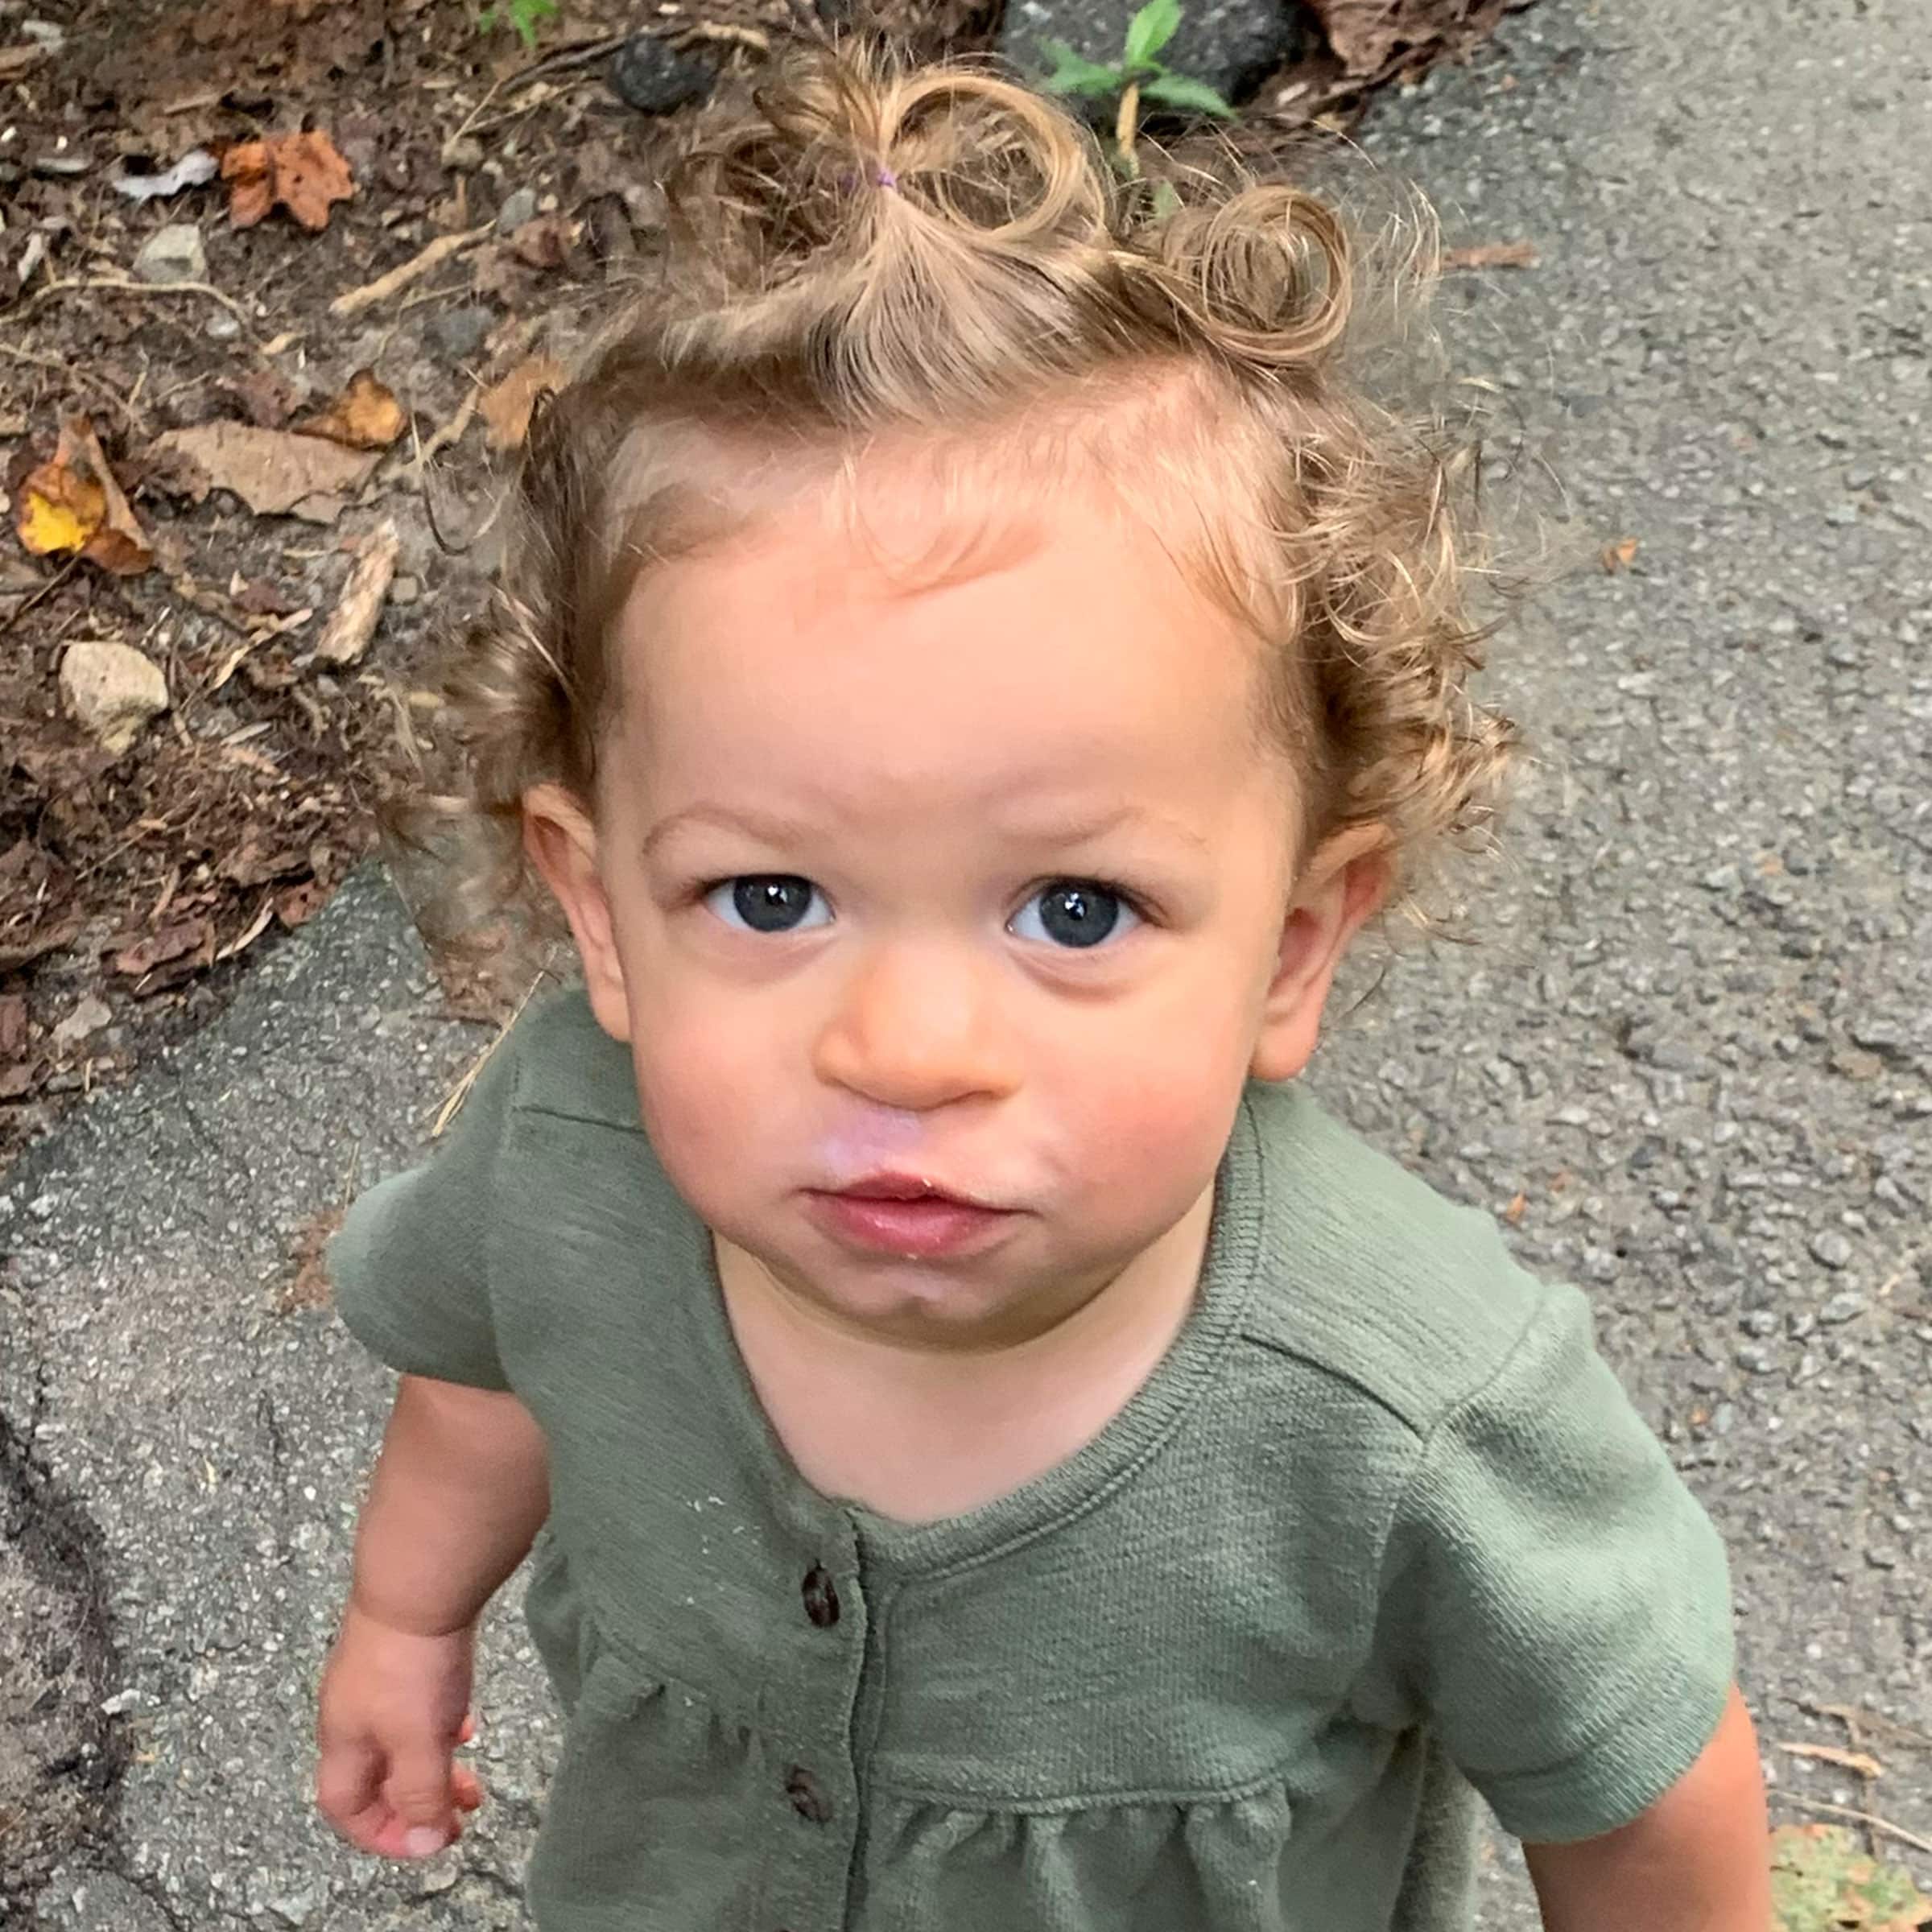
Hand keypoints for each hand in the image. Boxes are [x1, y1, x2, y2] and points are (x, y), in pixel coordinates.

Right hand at [315, 1602, 485, 1858]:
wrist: (418, 1581)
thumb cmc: (411, 1663)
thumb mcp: (418, 1742)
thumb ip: (421, 1794)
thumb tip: (424, 1842)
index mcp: (343, 1741)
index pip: (346, 1808)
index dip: (382, 1834)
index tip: (429, 1839)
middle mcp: (351, 1712)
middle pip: (375, 1776)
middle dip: (418, 1801)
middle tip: (463, 1811)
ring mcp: (374, 1677)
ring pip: (399, 1740)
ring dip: (434, 1764)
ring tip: (470, 1773)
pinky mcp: (401, 1651)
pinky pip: (416, 1705)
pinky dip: (439, 1724)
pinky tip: (464, 1718)